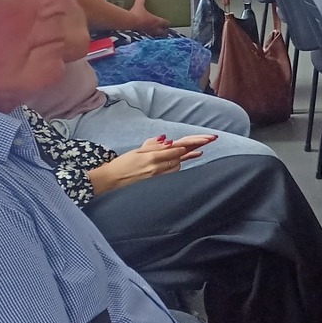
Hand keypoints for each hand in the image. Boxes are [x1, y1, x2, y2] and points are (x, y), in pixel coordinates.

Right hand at [90, 134, 212, 191]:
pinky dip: (176, 166)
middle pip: (182, 156)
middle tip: (211, 139)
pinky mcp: (156, 182)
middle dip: (196, 148)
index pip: (178, 148)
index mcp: (152, 156)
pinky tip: (182, 161)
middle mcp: (157, 166)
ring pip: (178, 165)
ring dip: (184, 158)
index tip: (207, 139)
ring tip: (197, 151)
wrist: (110, 181)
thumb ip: (152, 145)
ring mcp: (157, 176)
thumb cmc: (121, 164)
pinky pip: (172, 173)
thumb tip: (167, 140)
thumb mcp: (136, 151)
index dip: (194, 143)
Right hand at [122, 0, 170, 36]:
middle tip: (166, 31)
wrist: (129, 22)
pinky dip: (150, 34)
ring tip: (159, 35)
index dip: (167, 23)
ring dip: (158, 34)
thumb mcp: (139, 4)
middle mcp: (153, 27)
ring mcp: (148, 31)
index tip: (168, 23)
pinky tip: (148, 34)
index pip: (165, 23)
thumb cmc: (136, 14)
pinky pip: (148, 35)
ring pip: (156, 35)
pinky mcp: (142, 33)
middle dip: (165, 31)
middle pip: (162, 32)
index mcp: (155, 20)